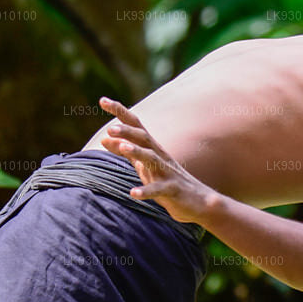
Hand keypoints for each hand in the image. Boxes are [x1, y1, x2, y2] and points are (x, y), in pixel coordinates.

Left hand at [98, 97, 216, 223]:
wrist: (199, 201)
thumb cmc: (167, 181)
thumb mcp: (143, 165)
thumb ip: (125, 152)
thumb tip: (104, 138)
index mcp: (152, 148)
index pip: (135, 125)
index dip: (120, 112)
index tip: (103, 100)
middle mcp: (160, 156)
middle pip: (144, 138)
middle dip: (128, 131)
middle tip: (110, 128)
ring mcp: (167, 172)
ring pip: (152, 158)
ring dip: (137, 152)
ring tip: (123, 148)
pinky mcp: (173, 190)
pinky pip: (159, 189)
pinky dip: (146, 190)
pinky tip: (133, 193)